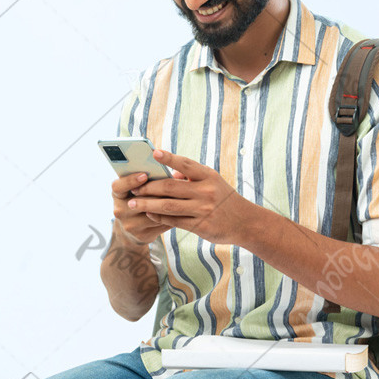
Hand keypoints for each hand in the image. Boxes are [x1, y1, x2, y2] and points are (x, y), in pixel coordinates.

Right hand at [111, 169, 176, 245]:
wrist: (131, 230)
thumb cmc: (138, 201)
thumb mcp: (136, 189)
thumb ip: (148, 179)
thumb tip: (172, 172)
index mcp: (117, 194)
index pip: (118, 186)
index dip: (130, 180)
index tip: (144, 175)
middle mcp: (119, 210)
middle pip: (140, 200)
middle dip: (158, 192)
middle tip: (174, 184)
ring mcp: (129, 224)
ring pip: (153, 212)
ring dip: (168, 204)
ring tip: (183, 196)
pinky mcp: (141, 235)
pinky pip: (160, 223)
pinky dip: (172, 216)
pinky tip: (182, 210)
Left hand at [126, 149, 252, 244]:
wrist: (245, 222)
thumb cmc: (224, 198)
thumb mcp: (213, 181)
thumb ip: (191, 176)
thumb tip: (168, 173)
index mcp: (208, 176)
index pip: (185, 164)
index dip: (169, 158)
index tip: (154, 153)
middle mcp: (206, 191)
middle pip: (170, 187)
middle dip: (149, 187)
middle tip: (134, 188)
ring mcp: (203, 209)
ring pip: (168, 206)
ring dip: (147, 204)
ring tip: (133, 202)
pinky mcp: (200, 226)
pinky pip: (174, 220)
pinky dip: (158, 217)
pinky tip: (148, 214)